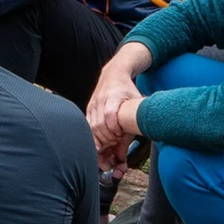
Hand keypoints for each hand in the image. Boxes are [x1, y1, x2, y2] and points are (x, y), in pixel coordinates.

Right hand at [87, 41, 150, 166]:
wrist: (113, 74)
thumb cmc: (127, 91)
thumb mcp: (135, 106)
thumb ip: (131, 128)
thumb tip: (129, 149)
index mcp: (113, 97)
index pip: (110, 115)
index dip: (114, 129)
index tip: (119, 136)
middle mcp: (101, 100)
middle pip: (98, 125)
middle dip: (106, 140)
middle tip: (115, 146)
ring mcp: (93, 105)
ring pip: (91, 128)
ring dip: (99, 141)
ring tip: (110, 146)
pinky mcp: (89, 109)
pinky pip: (88, 127)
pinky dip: (94, 137)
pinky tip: (102, 142)